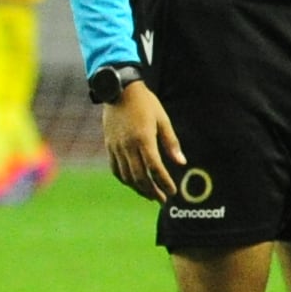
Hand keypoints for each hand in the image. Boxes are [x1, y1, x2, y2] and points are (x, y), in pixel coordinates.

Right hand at [102, 81, 187, 200]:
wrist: (119, 91)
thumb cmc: (146, 104)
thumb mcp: (163, 120)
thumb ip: (171, 143)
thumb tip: (181, 163)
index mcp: (143, 139)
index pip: (155, 167)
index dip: (164, 182)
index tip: (173, 192)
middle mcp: (127, 146)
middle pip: (139, 176)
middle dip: (152, 191)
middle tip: (163, 200)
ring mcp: (116, 147)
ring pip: (126, 176)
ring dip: (139, 188)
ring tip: (151, 195)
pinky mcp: (109, 146)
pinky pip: (115, 169)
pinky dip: (125, 180)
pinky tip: (134, 184)